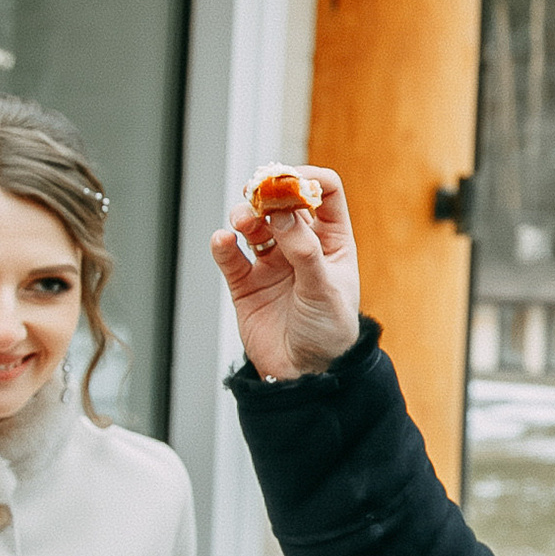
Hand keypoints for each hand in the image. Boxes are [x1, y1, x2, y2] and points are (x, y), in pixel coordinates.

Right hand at [211, 165, 361, 379]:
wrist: (305, 376)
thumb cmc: (329, 333)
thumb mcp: (325, 289)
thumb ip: (305, 251)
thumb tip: (284, 213)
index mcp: (332, 242)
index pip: (324, 194)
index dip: (307, 180)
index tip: (288, 180)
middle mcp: (301, 246)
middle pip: (282, 203)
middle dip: (268, 193)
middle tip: (256, 192)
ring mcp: (272, 263)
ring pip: (253, 224)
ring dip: (245, 216)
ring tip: (242, 222)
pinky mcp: (245, 283)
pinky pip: (230, 256)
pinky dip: (223, 245)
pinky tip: (224, 241)